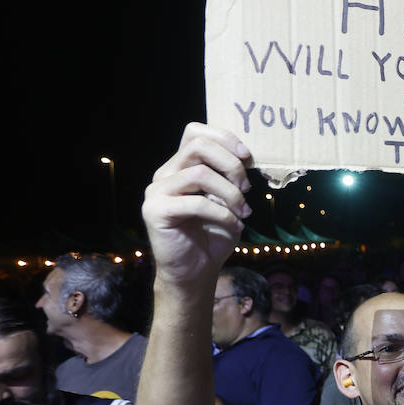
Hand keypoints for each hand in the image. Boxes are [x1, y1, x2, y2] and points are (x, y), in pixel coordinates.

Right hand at [142, 122, 251, 287]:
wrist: (195, 272)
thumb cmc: (213, 235)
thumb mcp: (227, 200)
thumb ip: (228, 176)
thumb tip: (245, 157)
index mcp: (180, 166)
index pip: (196, 132)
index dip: (224, 138)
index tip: (247, 157)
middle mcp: (165, 174)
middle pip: (198, 146)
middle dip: (231, 164)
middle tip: (247, 188)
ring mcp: (156, 191)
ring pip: (199, 173)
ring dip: (230, 193)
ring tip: (243, 211)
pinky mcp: (155, 211)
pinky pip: (197, 202)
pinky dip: (223, 214)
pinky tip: (234, 225)